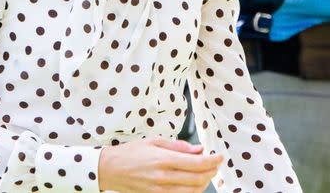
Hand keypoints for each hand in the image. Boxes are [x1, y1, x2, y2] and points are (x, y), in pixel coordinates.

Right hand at [98, 136, 222, 192]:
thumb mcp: (154, 141)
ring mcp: (160, 190)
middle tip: (216, 164)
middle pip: (198, 178)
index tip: (220, 156)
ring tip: (207, 173)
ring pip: (192, 190)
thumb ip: (178, 146)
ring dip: (204, 182)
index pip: (197, 163)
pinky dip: (192, 190)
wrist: (110, 169)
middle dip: (212, 171)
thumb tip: (198, 149)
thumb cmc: (130, 153)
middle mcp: (164, 176)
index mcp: (163, 159)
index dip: (213, 160)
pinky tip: (194, 183)